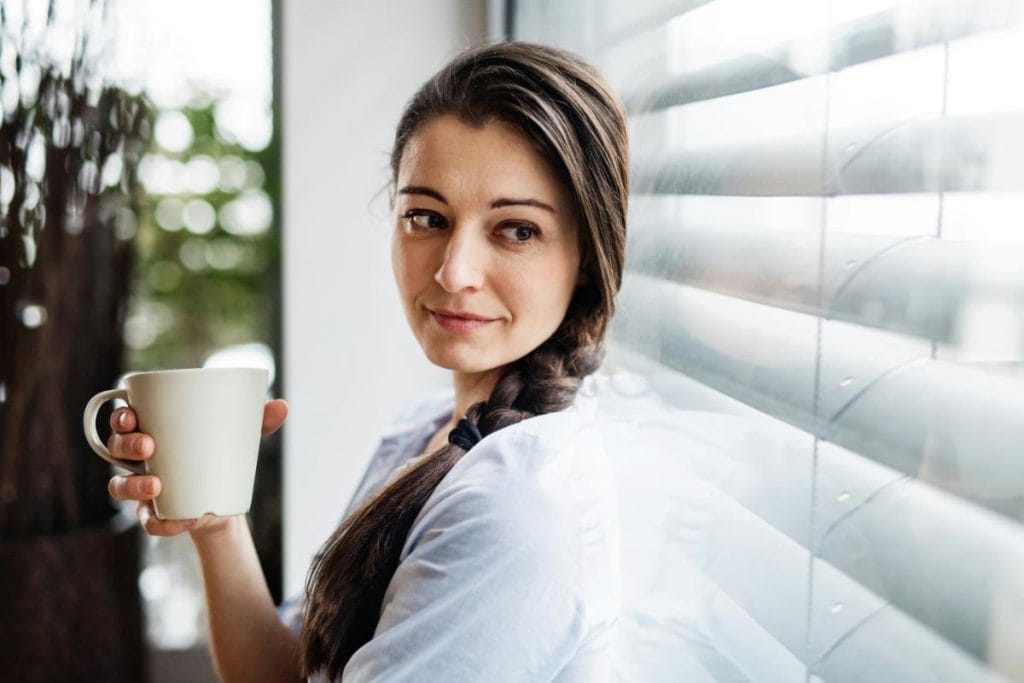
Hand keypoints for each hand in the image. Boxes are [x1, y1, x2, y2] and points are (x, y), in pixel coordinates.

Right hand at [106, 399, 288, 536]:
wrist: (228, 496)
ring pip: (119, 485)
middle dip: (126, 444)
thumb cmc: (225, 452)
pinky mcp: (153, 513)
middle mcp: (140, 456)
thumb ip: (260, 419)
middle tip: (148, 446)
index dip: (120, 415)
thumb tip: (282, 407)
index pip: (124, 416)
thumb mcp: (243, 434)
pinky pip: (145, 520)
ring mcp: (142, 485)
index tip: (131, 415)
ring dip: (132, 485)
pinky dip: (159, 523)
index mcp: (155, 427)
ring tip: (156, 487)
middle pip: (116, 446)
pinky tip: (177, 521)